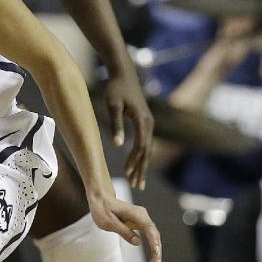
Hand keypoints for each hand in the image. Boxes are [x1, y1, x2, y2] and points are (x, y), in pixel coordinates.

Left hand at [88, 192, 161, 261]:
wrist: (101, 200)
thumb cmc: (103, 210)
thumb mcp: (109, 223)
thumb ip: (123, 231)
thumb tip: (138, 242)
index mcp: (136, 214)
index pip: (149, 229)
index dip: (154, 242)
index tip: (156, 253)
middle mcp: (142, 215)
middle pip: (154, 234)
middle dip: (157, 250)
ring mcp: (142, 218)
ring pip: (154, 236)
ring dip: (155, 250)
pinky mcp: (140, 223)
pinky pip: (149, 235)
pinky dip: (151, 246)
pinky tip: (152, 257)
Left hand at [102, 69, 152, 190]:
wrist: (123, 74)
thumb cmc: (116, 89)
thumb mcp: (113, 106)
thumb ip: (116, 125)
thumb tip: (118, 145)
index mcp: (142, 120)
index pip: (140, 146)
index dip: (134, 161)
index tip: (127, 174)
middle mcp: (149, 123)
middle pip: (147, 151)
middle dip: (142, 169)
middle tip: (138, 187)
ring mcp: (149, 123)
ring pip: (147, 149)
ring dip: (143, 166)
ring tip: (138, 182)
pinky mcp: (145, 122)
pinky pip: (145, 143)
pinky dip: (142, 156)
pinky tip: (137, 166)